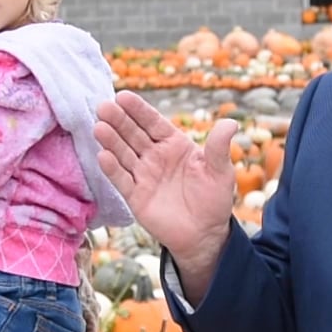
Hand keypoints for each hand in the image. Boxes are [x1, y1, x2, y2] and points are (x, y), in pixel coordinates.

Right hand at [95, 91, 237, 297]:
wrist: (205, 234)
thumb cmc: (213, 198)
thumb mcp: (220, 170)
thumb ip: (218, 147)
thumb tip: (231, 122)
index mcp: (174, 144)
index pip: (153, 122)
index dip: (138, 110)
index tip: (123, 96)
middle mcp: (154, 156)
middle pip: (133, 134)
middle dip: (118, 120)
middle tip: (104, 106)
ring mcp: (143, 175)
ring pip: (123, 153)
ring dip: (111, 140)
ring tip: (99, 127)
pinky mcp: (135, 196)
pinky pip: (121, 180)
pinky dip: (112, 168)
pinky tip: (103, 156)